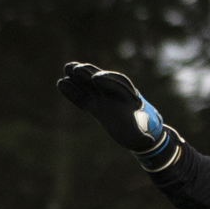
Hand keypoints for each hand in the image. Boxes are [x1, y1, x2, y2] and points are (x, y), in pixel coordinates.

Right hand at [57, 62, 179, 168]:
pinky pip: (82, 96)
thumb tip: (149, 140)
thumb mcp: (141, 136)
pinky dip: (73, 91)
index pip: (118, 85)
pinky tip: (61, 83)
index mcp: (128, 98)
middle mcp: (114, 95)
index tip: (94, 79)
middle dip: (90, 73)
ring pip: (90, 85)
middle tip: (76, 68)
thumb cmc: (138, 133)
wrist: (133, 132)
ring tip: (67, 68)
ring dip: (79, 76)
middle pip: (102, 80)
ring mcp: (103, 98)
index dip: (106, 81)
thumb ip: (143, 137)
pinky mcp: (94, 104)